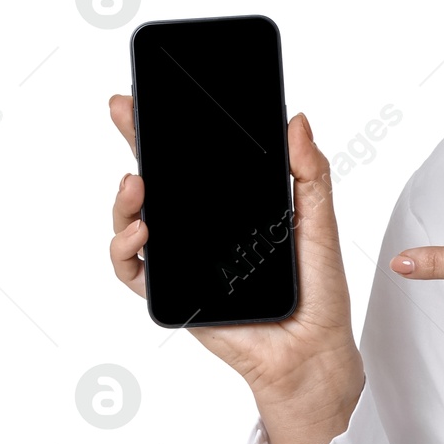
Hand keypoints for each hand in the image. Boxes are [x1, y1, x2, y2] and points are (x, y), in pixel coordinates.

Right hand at [106, 94, 363, 443]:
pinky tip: (142, 234)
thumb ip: (310, 173)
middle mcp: (203, 229)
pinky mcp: (173, 293)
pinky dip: (126, 249)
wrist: (311, 348)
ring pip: (134, 220)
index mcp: (235, 206)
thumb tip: (297, 121)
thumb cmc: (318, 290)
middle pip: (157, 181)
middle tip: (124, 112)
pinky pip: (133, 269)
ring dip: (124, 199)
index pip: (196, 160)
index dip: (171, 129)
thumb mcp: (319, 222)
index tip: (153, 95)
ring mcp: (183, 260)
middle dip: (135, 143)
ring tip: (137, 183)